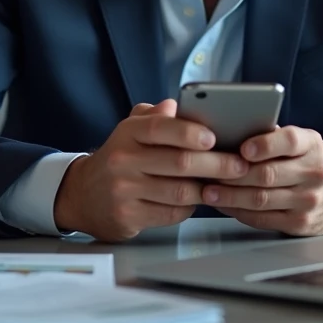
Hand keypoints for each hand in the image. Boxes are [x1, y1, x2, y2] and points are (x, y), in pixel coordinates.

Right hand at [53, 99, 249, 240]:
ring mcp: (124, 190)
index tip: (215, 138)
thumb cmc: (119, 158)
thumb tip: (176, 105)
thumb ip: (154, 116)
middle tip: (240, 166)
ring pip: (179, 191)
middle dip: (216, 164)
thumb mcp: (131, 130)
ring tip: (226, 183)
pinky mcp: (128, 216)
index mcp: (128, 132)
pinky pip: (171, 213)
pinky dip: (190, 206)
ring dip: (207, 189)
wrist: (82, 195)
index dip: (191, 132)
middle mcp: (123, 160)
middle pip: (179, 162)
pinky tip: (198, 199)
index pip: (161, 127)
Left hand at [201, 126, 322, 235]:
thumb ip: (275, 137)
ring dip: (230, 196)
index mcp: (312, 145)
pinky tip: (225, 205)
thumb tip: (233, 131)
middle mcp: (314, 173)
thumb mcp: (304, 141)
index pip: (289, 141)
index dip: (264, 145)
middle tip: (209, 172)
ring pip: (261, 199)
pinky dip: (239, 212)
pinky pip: (263, 219)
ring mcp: (309, 201)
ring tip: (208, 191)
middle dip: (233, 174)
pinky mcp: (301, 224)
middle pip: (267, 175)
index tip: (242, 149)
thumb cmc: (313, 161)